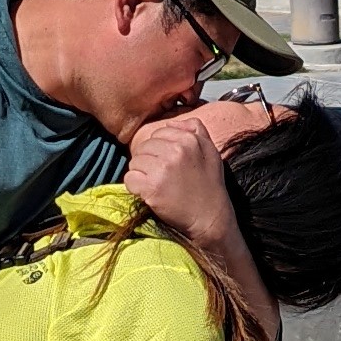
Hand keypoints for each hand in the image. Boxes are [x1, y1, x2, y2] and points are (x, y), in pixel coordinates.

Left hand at [124, 108, 232, 239]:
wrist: (210, 218)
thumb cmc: (210, 186)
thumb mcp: (211, 152)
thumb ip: (196, 130)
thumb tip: (173, 122)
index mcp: (190, 139)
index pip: (159, 133)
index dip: (159, 149)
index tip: (168, 163)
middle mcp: (176, 150)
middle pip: (144, 147)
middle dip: (148, 161)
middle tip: (161, 176)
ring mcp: (163, 168)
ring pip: (134, 162)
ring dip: (141, 174)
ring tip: (157, 185)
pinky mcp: (152, 187)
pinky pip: (129, 179)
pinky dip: (135, 187)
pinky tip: (149, 194)